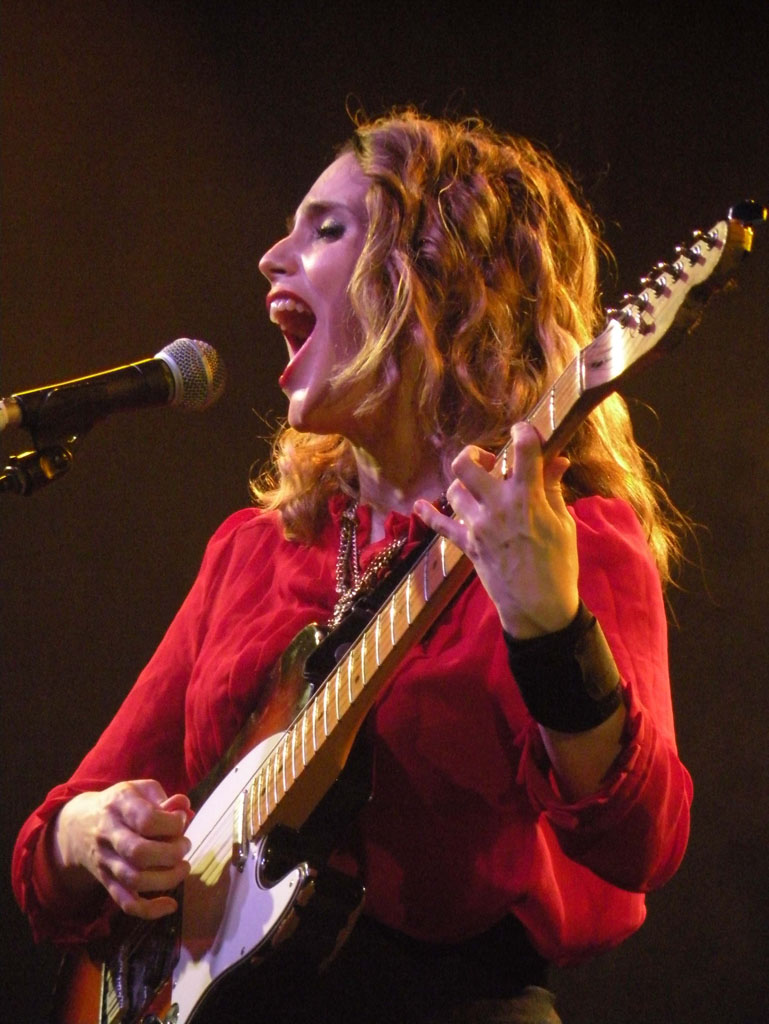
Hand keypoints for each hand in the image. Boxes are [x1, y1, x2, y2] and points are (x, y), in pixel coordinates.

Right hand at [54, 779, 192, 918]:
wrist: (78, 826)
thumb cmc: (121, 805)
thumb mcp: (139, 791)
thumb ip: (164, 799)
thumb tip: (184, 807)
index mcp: (119, 804)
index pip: (146, 819)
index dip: (171, 823)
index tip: (181, 821)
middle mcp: (109, 834)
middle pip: (139, 853)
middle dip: (171, 853)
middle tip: (184, 845)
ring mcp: (106, 861)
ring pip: (134, 880)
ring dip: (167, 879)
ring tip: (183, 867)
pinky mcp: (107, 882)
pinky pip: (126, 903)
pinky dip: (150, 910)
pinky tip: (170, 905)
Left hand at [415, 422, 579, 637]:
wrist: (539, 607)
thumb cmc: (559, 565)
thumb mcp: (562, 524)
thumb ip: (553, 489)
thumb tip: (557, 459)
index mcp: (526, 497)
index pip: (522, 450)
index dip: (523, 433)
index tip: (524, 432)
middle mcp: (496, 506)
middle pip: (468, 464)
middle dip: (476, 455)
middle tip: (490, 464)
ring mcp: (478, 526)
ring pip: (455, 490)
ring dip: (465, 485)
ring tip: (479, 490)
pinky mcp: (467, 545)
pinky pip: (441, 527)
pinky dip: (429, 515)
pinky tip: (418, 506)